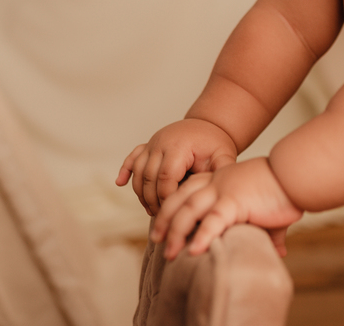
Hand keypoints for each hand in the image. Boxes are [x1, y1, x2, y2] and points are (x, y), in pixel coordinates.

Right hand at [116, 119, 237, 215]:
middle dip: (153, 200)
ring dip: (141, 193)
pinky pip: (132, 157)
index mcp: (179, 146)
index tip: (174, 212)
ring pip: (138, 171)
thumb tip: (219, 195)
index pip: (166, 177)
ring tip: (151, 210)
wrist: (208, 125)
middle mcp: (161, 142)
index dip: (167, 197)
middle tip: (162, 217)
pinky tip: (120, 183)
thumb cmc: (216, 144)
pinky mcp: (147, 144)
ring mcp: (152, 142)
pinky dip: (125, 170)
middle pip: (149, 177)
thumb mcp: (223, 157)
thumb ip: (220, 174)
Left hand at [153, 157, 302, 259]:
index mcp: (221, 176)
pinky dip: (202, 236)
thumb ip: (269, 229)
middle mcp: (217, 181)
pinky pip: (213, 221)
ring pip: (189, 211)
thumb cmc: (286, 190)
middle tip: (157, 239)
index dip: (172, 205)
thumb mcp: (270, 207)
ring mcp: (224, 190)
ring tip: (169, 254)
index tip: (164, 222)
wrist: (297, 174)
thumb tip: (280, 251)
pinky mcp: (235, 202)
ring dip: (176, 233)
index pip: (187, 188)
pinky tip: (194, 252)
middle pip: (180, 199)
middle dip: (166, 220)